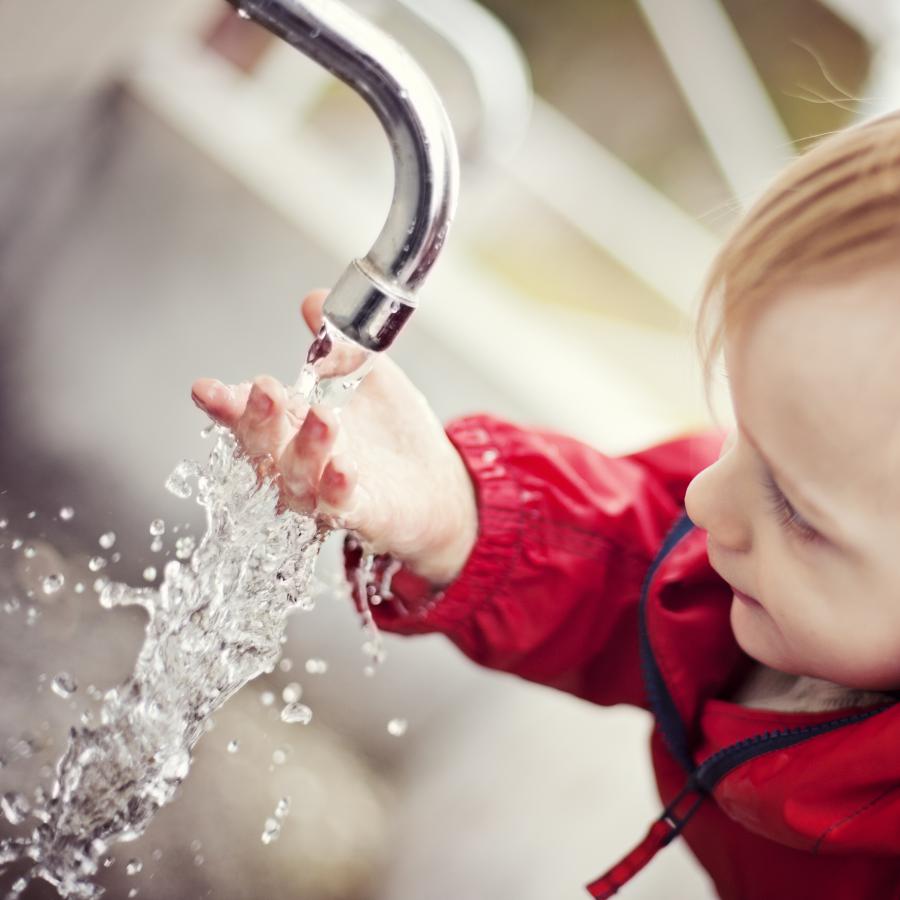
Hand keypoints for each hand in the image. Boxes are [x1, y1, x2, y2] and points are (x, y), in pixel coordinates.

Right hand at [191, 291, 477, 585]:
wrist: (436, 481)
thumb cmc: (391, 432)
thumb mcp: (367, 375)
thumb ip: (338, 344)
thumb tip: (314, 301)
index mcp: (292, 427)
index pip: (249, 415)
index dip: (226, 404)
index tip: (206, 389)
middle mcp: (299, 464)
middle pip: (263, 449)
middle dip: (259, 420)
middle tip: (265, 390)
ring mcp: (325, 494)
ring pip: (297, 481)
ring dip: (305, 450)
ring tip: (322, 418)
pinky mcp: (361, 515)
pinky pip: (340, 508)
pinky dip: (337, 490)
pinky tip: (344, 469)